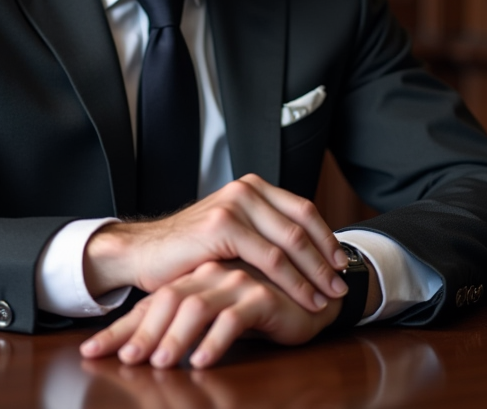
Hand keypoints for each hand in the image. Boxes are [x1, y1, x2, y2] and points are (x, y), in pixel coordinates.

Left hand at [80, 260, 340, 368]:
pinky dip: (215, 340)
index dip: (120, 329)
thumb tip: (140, 351)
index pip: (149, 305)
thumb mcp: (214, 316)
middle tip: (127, 362)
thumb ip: (183, 325)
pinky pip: (233, 318)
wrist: (310, 297)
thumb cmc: (260, 306)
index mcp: (194, 279)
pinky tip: (203, 360)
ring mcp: (235, 282)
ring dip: (176, 338)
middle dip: (144, 335)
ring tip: (162, 365)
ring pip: (196, 308)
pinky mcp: (261, 294)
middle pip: (167, 303)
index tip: (92, 352)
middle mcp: (210, 276)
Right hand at [83, 174, 347, 313]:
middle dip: (326, 258)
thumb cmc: (188, 251)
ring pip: (291, 242)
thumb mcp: (231, 233)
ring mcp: (234, 205)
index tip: (342, 265)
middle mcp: (245, 190)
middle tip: (343, 286)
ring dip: (315, 274)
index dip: (326, 238)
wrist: (143, 253)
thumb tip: (305, 251)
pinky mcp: (223, 227)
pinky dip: (294, 282)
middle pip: (302, 224)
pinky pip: (271, 258)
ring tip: (329, 298)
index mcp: (250, 187)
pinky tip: (305, 299)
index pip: (302, 210)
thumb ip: (262, 232)